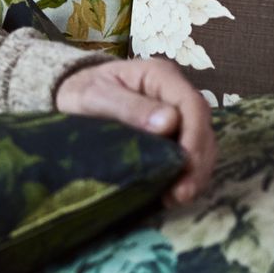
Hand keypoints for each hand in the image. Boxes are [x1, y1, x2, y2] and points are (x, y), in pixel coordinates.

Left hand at [55, 57, 215, 208]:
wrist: (70, 97)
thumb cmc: (81, 92)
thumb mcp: (94, 96)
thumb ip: (128, 107)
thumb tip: (169, 123)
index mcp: (160, 75)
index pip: (192, 104)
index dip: (195, 136)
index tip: (186, 164)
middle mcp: (175, 92)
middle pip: (202, 126)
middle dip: (197, 161)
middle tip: (182, 193)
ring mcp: (177, 113)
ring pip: (201, 143)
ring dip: (196, 172)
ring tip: (178, 197)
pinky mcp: (173, 133)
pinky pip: (189, 154)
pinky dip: (186, 174)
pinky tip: (173, 193)